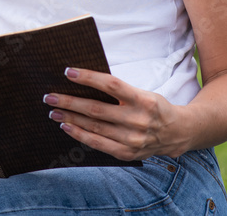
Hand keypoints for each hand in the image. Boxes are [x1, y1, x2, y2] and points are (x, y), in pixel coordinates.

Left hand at [42, 67, 189, 160]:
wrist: (177, 133)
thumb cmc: (153, 107)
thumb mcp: (143, 93)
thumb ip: (119, 91)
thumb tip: (84, 81)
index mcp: (143, 100)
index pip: (111, 85)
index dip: (88, 78)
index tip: (68, 72)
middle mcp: (138, 120)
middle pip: (96, 109)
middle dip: (70, 102)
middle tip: (49, 96)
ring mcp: (132, 140)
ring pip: (94, 127)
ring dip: (70, 118)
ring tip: (54, 110)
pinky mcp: (127, 153)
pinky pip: (98, 143)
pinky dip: (80, 135)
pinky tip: (66, 126)